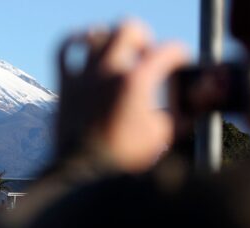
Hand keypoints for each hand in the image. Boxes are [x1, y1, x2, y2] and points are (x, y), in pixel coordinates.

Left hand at [56, 20, 188, 172]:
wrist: (84, 175)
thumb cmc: (123, 161)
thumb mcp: (161, 137)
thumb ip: (175, 114)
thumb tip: (185, 107)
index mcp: (136, 81)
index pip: (167, 50)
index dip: (179, 54)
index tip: (179, 62)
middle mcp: (109, 71)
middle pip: (129, 29)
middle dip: (143, 38)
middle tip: (146, 53)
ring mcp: (84, 76)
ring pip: (97, 36)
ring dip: (111, 39)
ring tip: (117, 52)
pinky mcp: (65, 85)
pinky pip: (64, 49)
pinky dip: (74, 41)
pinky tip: (83, 44)